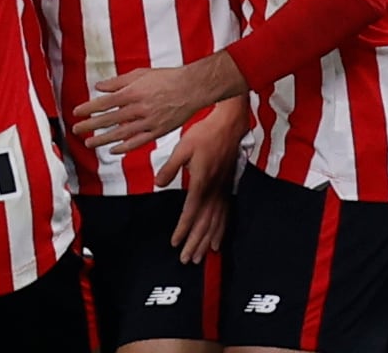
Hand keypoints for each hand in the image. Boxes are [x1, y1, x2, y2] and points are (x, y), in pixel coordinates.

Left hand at [73, 53, 238, 153]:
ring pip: (121, 134)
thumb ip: (118, 81)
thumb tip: (99, 87)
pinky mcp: (158, 131)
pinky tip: (113, 150)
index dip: (89, 108)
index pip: (105, 103)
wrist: (191, 88)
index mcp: (133, 93)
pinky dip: (125, 147)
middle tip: (76, 130)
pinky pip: (138, 142)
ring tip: (89, 143)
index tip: (76, 113)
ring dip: (103, 139)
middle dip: (90, 125)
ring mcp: (148, 122)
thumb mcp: (140, 74)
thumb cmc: (165, 78)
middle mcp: (138, 109)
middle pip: (109, 119)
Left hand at [158, 98, 248, 262]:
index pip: (191, 212)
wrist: (228, 126)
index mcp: (201, 183)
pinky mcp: (227, 188)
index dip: (183, 230)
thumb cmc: (204, 134)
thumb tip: (158, 183)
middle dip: (195, 243)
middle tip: (187, 260)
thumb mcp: (182, 147)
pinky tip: (217, 242)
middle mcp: (214, 191)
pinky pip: (225, 215)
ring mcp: (223, 191)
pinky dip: (220, 231)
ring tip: (200, 257)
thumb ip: (170, 167)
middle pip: (204, 224)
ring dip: (206, 241)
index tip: (175, 243)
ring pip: (215, 223)